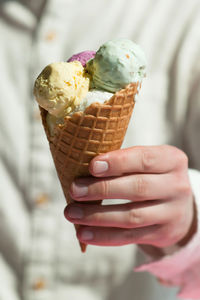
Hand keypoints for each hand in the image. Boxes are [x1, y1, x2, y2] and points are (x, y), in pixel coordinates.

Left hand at [64, 145, 195, 247]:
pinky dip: (104, 236)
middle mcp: (177, 186)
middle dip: (102, 189)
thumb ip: (123, 163)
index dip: (118, 162)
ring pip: (131, 216)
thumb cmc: (152, 177)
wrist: (178, 206)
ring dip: (97, 216)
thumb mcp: (146, 163)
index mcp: (172, 160)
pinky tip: (83, 233)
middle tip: (74, 190)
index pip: (144, 159)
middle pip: (137, 188)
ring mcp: (172, 212)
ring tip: (71, 213)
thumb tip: (82, 170)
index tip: (91, 166)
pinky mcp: (163, 234)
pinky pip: (130, 236)